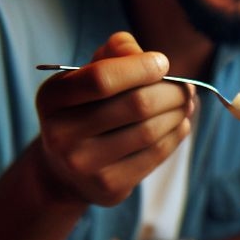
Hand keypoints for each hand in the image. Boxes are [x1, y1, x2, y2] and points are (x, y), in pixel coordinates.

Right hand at [34, 32, 193, 206]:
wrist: (66, 171)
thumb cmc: (86, 109)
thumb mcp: (88, 76)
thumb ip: (115, 53)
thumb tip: (146, 55)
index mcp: (52, 98)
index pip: (102, 78)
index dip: (140, 67)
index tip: (163, 63)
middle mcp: (61, 134)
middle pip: (135, 105)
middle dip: (171, 92)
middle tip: (187, 87)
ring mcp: (84, 164)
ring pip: (149, 131)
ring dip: (178, 113)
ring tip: (186, 103)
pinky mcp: (108, 185)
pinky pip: (155, 155)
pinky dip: (175, 135)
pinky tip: (180, 124)